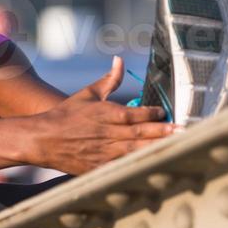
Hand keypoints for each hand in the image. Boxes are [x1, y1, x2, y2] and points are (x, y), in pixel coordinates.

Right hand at [26, 56, 177, 175]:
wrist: (42, 139)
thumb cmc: (65, 115)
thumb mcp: (88, 94)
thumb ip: (109, 80)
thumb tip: (119, 60)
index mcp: (108, 113)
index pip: (138, 113)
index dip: (155, 113)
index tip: (167, 113)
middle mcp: (109, 133)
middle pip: (143, 133)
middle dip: (165, 132)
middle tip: (184, 131)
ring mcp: (106, 152)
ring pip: (138, 151)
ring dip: (158, 148)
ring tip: (177, 146)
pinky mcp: (100, 167)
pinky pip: (124, 167)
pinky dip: (139, 166)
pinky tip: (154, 165)